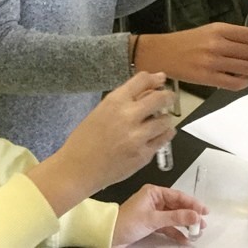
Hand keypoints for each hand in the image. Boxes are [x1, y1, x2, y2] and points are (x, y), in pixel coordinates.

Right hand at [26, 72, 175, 215]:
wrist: (78, 168)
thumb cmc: (84, 140)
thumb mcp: (100, 112)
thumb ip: (123, 101)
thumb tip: (146, 91)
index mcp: (115, 102)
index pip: (142, 80)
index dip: (155, 78)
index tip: (160, 80)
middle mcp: (128, 116)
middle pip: (160, 98)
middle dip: (168, 96)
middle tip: (168, 98)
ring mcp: (138, 137)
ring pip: (166, 120)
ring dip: (165, 119)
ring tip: (160, 121)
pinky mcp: (143, 155)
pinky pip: (163, 140)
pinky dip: (163, 135)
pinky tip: (158, 135)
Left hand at [113, 184, 208, 246]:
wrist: (109, 234)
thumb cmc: (124, 222)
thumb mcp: (153, 219)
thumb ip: (175, 218)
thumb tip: (193, 215)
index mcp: (153, 192)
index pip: (178, 196)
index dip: (192, 203)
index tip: (203, 210)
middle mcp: (154, 200)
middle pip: (177, 206)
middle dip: (190, 215)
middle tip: (201, 223)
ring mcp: (153, 211)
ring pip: (174, 217)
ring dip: (185, 224)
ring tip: (195, 231)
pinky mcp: (152, 222)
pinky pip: (168, 226)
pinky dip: (176, 232)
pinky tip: (184, 238)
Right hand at [137, 24, 247, 91]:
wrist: (161, 53)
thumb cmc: (187, 42)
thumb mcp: (211, 31)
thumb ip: (235, 36)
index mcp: (219, 29)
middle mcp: (217, 44)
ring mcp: (212, 62)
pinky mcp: (207, 77)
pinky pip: (236, 83)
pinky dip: (245, 81)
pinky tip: (244, 78)